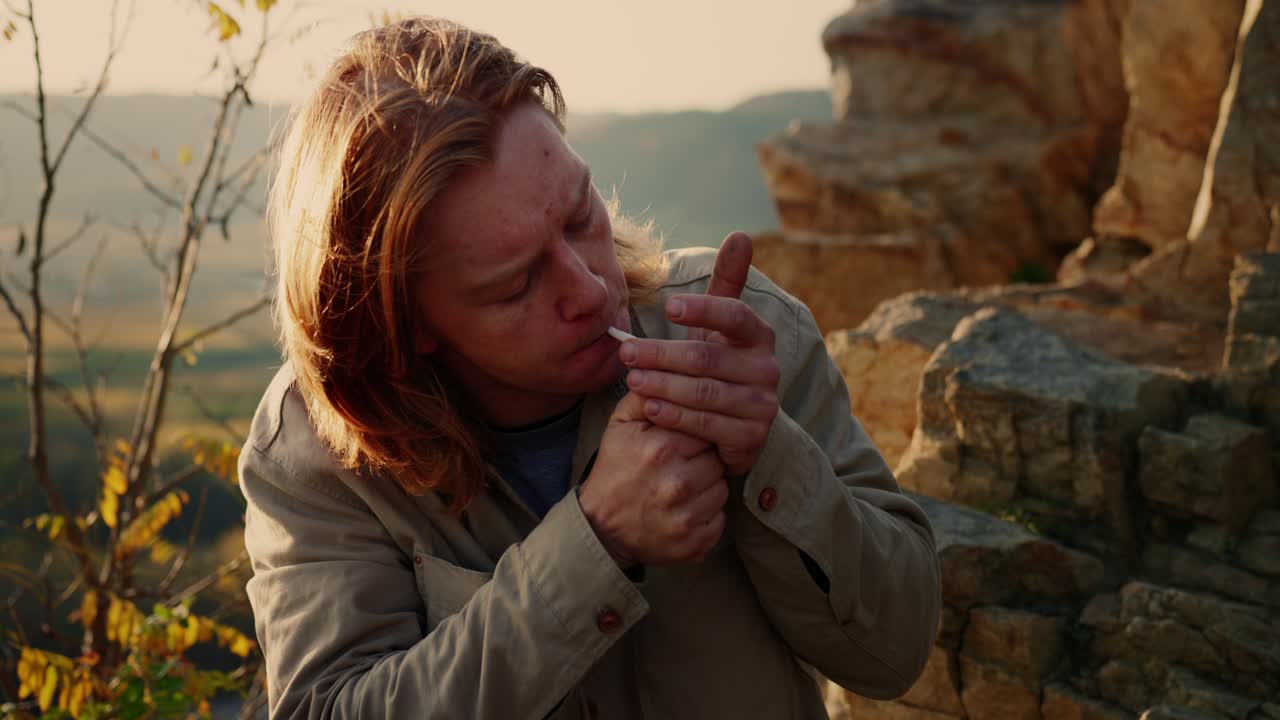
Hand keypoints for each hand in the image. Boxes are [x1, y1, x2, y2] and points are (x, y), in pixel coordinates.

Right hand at [578, 390, 728, 567]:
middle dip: (702, 460)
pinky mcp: (695, 543)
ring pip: (721, 488)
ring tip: (680, 488)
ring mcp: (687, 517)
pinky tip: (684, 510)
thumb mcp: (620, 426)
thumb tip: (669, 368)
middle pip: (717, 458)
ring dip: (706, 487)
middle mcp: (677, 484)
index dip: (693, 435)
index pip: (704, 428)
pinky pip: (720, 518)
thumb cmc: (616, 471)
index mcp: (661, 449)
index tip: (681, 442)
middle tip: (679, 466)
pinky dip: (707, 515)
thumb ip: (646, 395)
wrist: (601, 529)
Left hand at [618, 232, 779, 476]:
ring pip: (704, 392)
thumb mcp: (721, 326)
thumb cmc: (719, 364)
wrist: (737, 425)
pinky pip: (707, 425)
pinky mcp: (752, 437)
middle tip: (626, 352)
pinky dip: (675, 417)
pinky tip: (649, 408)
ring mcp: (763, 405)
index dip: (704, 310)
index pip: (736, 316)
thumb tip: (741, 235)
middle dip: (662, 354)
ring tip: (632, 380)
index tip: (668, 307)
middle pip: (708, 358)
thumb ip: (727, 282)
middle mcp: (767, 369)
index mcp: (759, 336)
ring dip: (663, 385)